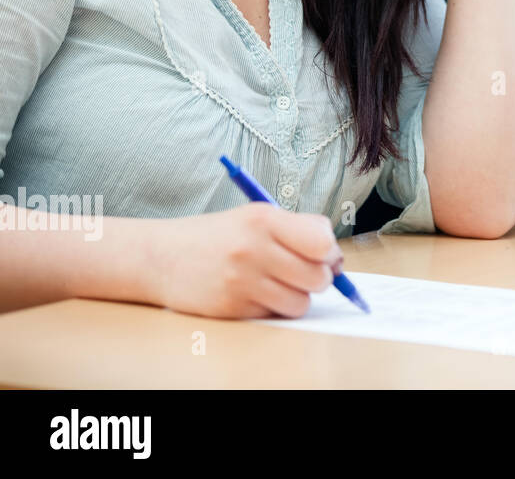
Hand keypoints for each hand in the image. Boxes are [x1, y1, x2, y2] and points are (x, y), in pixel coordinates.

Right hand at [149, 205, 343, 318]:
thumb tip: (336, 257)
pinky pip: (274, 314)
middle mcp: (253, 249)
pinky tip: (256, 292)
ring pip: (301, 303)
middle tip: (306, 272)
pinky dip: (273, 307)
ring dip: (298, 296)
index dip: (330, 252)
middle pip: (318, 277)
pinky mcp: (232, 308)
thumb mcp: (255, 216)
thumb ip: (297, 230)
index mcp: (264, 219)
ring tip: (281, 283)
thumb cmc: (217, 236)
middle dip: (320, 278)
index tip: (324, 255)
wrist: (161, 257)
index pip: (322, 242)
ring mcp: (241, 281)